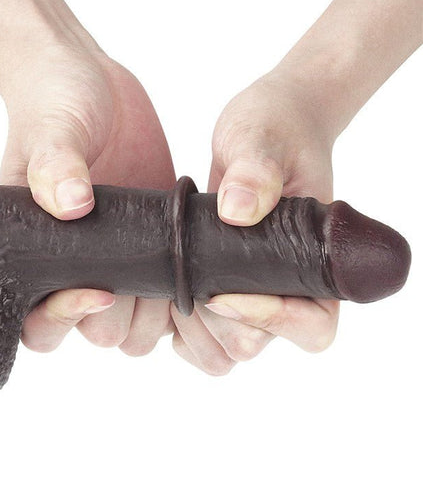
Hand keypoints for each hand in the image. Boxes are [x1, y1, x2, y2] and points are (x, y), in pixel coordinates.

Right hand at [0, 45, 175, 355]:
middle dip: (127, 320)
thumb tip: (71, 206)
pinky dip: (191, 302)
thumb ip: (54, 163)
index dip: (66, 318)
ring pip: (139, 330)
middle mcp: (77, 271)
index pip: (38, 323)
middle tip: (153, 281)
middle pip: (100, 335)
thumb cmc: (52, 102)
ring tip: (184, 279)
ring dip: (162, 317)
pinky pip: (171, 302)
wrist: (93, 83)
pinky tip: (207, 276)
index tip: (102, 287)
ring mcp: (120, 265)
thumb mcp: (50, 129)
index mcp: (35, 257)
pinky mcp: (155, 252)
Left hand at [171, 75, 338, 373]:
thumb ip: (257, 171)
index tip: (222, 289)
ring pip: (225, 351)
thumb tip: (238, 211)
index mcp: (318, 264)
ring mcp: (253, 296)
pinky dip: (178, 330)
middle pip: (256, 346)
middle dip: (215, 325)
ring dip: (192, 332)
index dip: (269, 318)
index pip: (312, 325)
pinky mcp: (220, 293)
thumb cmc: (277, 127)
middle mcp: (288, 290)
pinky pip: (200, 339)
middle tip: (188, 284)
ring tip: (171, 287)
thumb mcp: (264, 138)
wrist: (263, 129)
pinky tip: (162, 292)